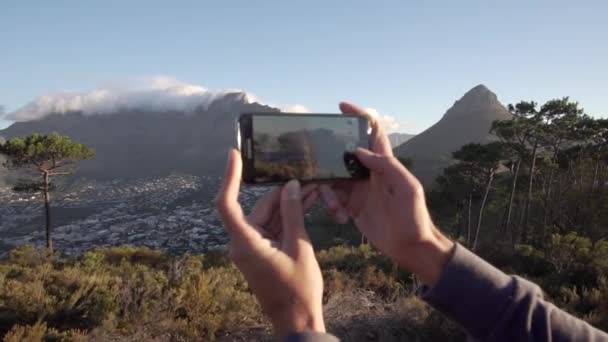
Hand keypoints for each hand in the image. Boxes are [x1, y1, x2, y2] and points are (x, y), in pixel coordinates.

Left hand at [215, 149, 324, 337]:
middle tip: (305, 178)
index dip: (229, 177)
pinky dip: (287, 218)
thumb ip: (293, 214)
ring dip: (288, 205)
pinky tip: (306, 205)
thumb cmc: (298, 289)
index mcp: (245, 243)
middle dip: (281, 193)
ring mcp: (252, 248)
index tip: (234, 155)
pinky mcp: (262, 252)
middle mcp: (243, 243)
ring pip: (267, 217)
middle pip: (257, 208)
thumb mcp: (299, 246)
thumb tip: (291, 186)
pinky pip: (272, 228)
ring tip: (312, 190)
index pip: (226, 204)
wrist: (297, 321)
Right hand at [319, 102, 453, 285]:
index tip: (341, 107)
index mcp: (385, 164)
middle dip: (329, 156)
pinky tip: (341, 218)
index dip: (358, 116)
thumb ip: (387, 166)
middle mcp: (369, 173)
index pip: (371, 132)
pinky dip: (331, 206)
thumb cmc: (415, 217)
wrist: (412, 247)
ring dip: (328, 191)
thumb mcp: (407, 189)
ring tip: (337, 208)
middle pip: (343, 154)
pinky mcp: (352, 206)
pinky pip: (333, 199)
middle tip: (315, 159)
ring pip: (333, 178)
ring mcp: (359, 189)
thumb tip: (359, 150)